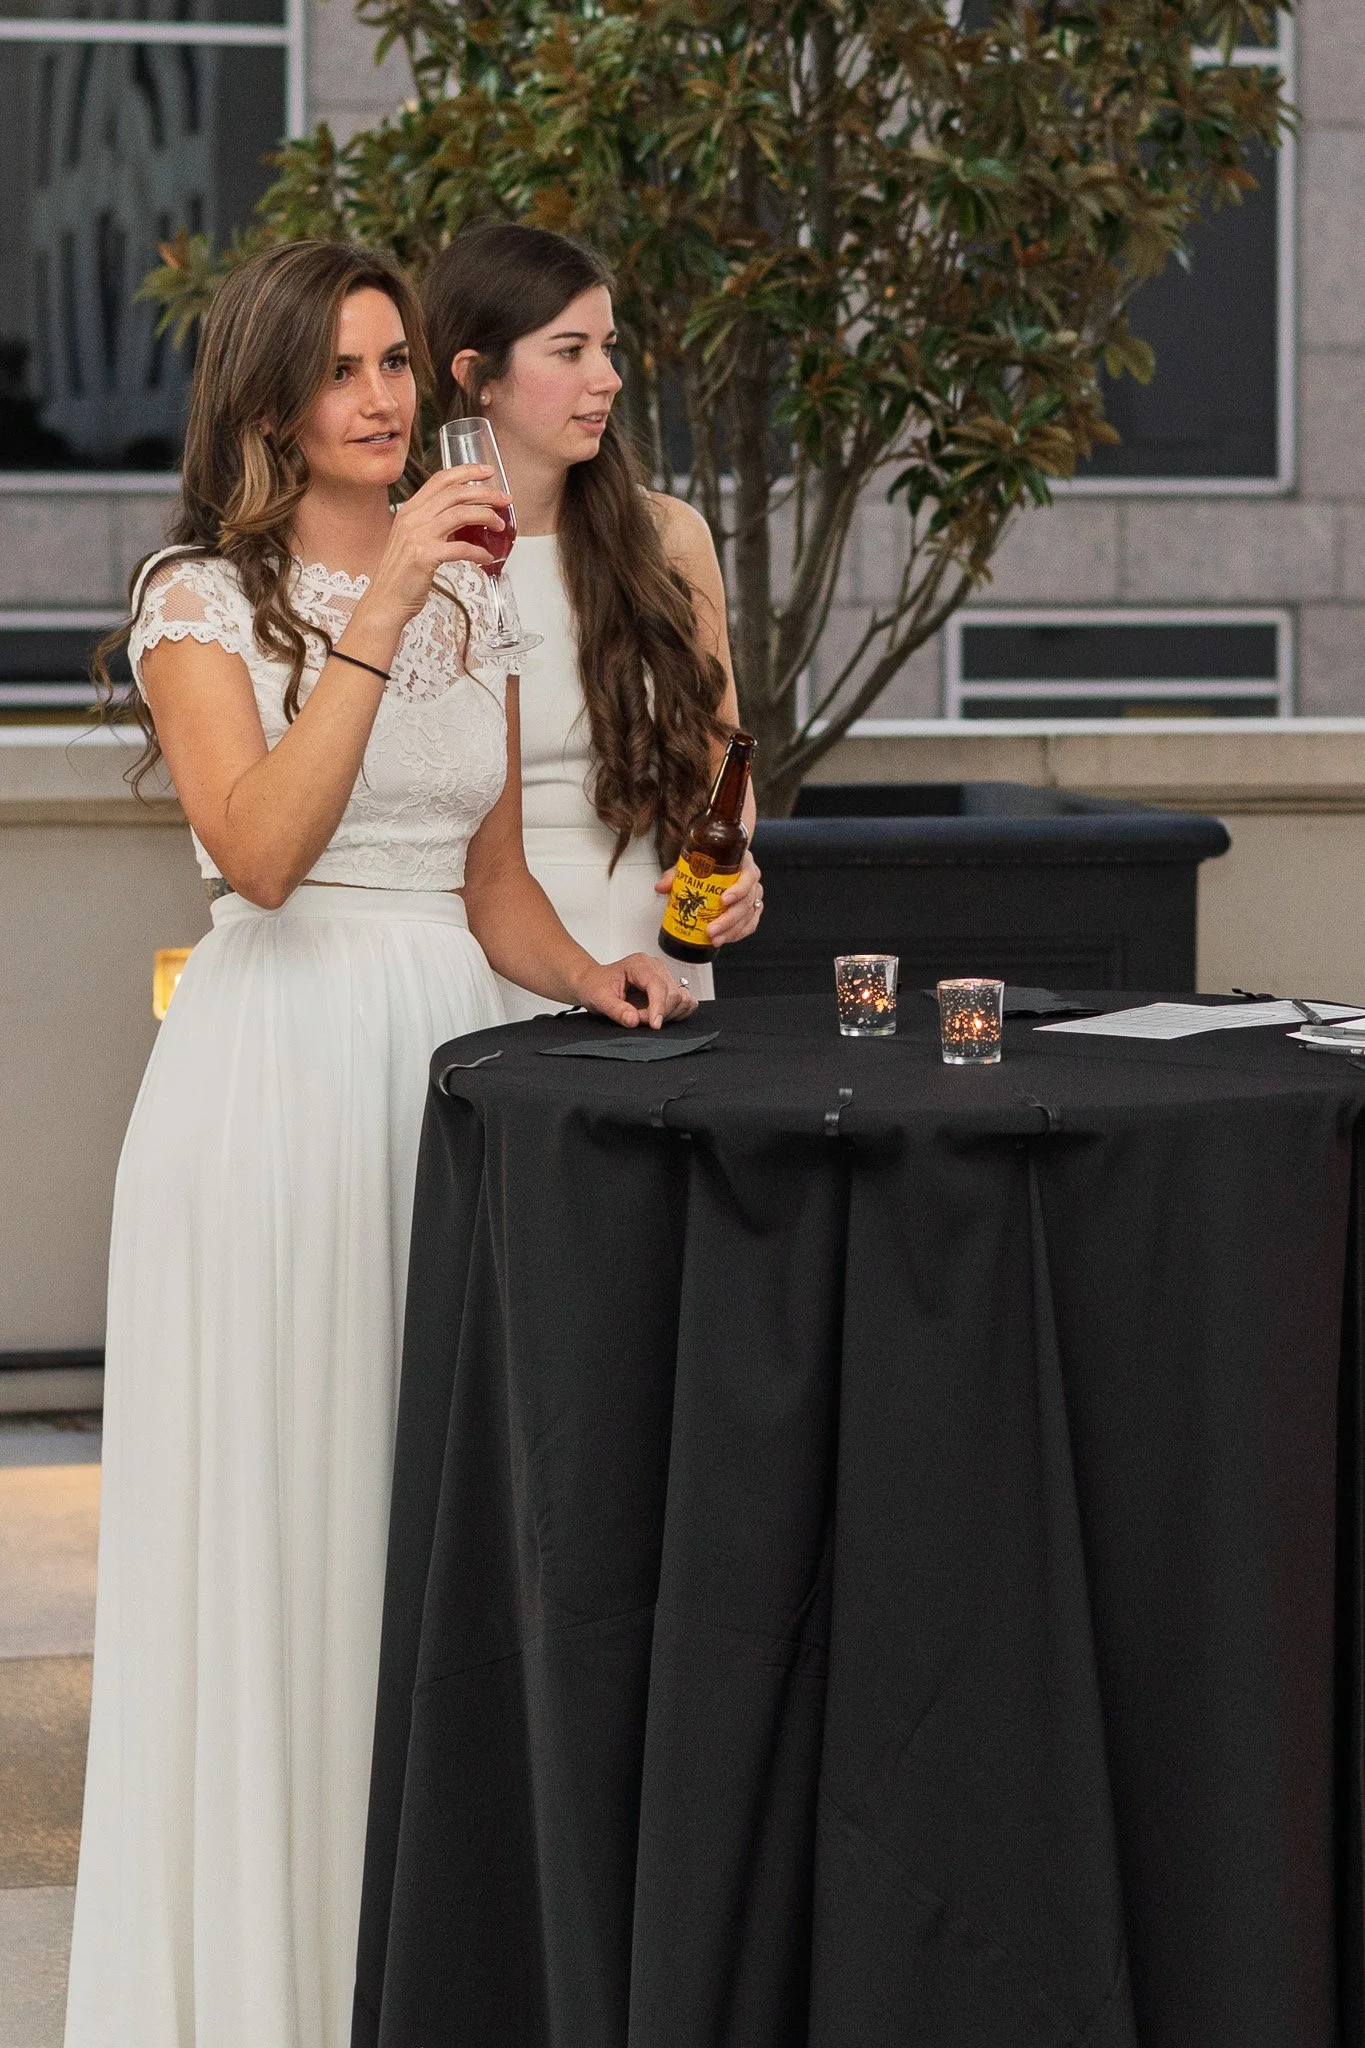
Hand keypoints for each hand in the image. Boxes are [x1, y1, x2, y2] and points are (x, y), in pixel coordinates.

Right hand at [362, 465, 510, 626]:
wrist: (386, 600)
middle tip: (504, 499)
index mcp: (410, 510)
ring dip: (486, 517)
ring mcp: (418, 536)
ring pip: (461, 514)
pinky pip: (461, 548)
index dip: (466, 472)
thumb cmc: (402, 574)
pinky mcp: (426, 557)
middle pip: (455, 493)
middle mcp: (413, 518)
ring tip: (499, 525)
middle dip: (485, 493)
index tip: (487, 472)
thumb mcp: (413, 539)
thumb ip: (432, 524)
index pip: (440, 480)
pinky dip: (478, 551)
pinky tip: (486, 557)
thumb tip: (464, 517)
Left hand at [575, 954, 699, 1029]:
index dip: (658, 1007)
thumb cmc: (596, 986)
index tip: (654, 1025)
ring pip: (682, 999)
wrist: (593, 982)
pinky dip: (677, 1012)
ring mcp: (664, 976)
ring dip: (667, 1014)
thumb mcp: (599, 999)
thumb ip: (616, 1010)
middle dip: (658, 1013)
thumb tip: (633, 1019)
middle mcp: (655, 967)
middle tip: (637, 1019)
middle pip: (673, 994)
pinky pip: (686, 1001)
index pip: (658, 985)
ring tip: (645, 1016)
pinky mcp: (669, 987)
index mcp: (639, 964)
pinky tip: (659, 1015)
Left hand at [654, 848, 762, 947]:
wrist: (715, 862)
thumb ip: (675, 874)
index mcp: (742, 862)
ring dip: (731, 930)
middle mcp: (750, 878)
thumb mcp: (691, 863)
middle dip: (729, 919)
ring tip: (714, 939)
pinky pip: (750, 923)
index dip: (738, 890)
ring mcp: (753, 894)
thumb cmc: (708, 861)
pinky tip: (725, 938)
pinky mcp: (752, 908)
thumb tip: (661, 887)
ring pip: (748, 915)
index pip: (748, 875)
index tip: (723, 901)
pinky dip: (738, 933)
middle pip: (747, 901)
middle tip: (712, 929)